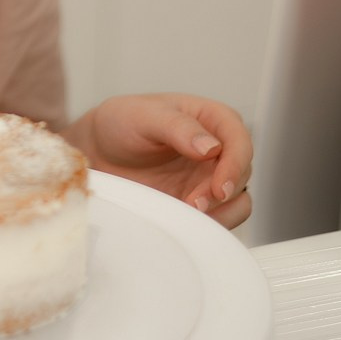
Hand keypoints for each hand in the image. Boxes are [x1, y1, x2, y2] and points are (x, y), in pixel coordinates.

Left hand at [71, 93, 252, 229]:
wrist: (98, 151)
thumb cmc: (122, 123)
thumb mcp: (143, 116)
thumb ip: (178, 127)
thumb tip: (211, 147)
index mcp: (211, 118)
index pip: (240, 139)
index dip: (236, 164)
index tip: (220, 187)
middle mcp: (218, 148)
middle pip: (242, 173)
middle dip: (222, 192)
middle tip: (195, 203)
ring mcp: (210, 177)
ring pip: (238, 200)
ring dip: (220, 212)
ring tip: (189, 213)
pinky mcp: (200, 201)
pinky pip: (220, 217)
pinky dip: (210, 223)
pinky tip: (187, 221)